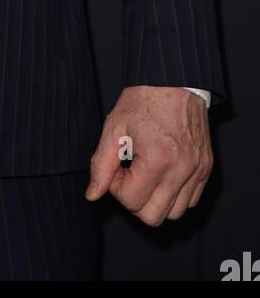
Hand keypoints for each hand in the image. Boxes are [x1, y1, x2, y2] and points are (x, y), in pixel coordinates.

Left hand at [85, 86, 212, 224]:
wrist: (174, 80)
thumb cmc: (143, 100)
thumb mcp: (114, 127)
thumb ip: (101, 164)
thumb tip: (92, 195)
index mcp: (157, 160)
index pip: (131, 202)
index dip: (116, 188)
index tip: (116, 166)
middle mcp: (181, 170)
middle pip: (153, 217)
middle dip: (134, 200)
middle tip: (129, 173)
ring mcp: (197, 170)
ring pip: (175, 213)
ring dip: (155, 200)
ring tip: (146, 173)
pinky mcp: (206, 168)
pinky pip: (191, 200)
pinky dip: (175, 195)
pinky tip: (162, 173)